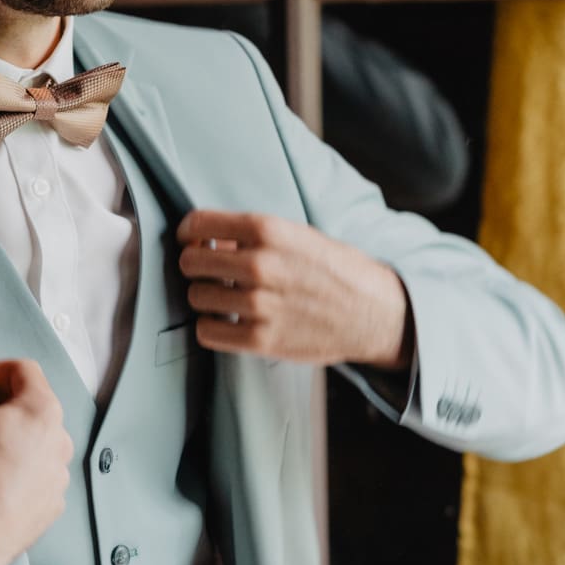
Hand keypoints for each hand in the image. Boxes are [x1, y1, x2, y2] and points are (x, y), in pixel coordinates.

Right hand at [0, 351, 73, 564]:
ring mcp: (59, 476)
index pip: (25, 371)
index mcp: (41, 410)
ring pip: (40, 444)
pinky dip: (23, 472)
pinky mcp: (53, 505)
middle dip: (8, 407)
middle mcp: (60, 441)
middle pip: (36, 407)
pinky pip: (40, 476)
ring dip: (18, 441)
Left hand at [176, 210, 413, 368]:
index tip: (193, 240)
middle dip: (195, 265)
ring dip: (205, 297)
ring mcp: (260, 305)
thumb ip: (253, 236)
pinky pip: (207, 332)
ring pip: (196, 297)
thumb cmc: (335, 271)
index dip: (189, 232)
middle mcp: (261, 265)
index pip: (199, 224)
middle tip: (209, 272)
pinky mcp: (262, 340)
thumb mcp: (298, 236)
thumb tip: (209, 240)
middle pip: (190, 262)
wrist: (375, 313)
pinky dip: (211, 326)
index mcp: (269, 231)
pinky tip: (227, 321)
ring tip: (224, 297)